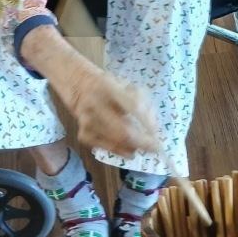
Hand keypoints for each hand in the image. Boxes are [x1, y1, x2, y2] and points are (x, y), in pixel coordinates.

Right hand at [21, 16, 158, 168]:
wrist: (77, 86)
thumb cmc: (108, 86)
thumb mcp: (127, 86)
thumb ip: (143, 104)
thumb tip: (154, 130)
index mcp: (109, 87)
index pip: (133, 108)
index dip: (148, 125)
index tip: (159, 135)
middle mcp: (96, 104)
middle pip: (124, 132)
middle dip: (143, 143)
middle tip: (155, 149)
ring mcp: (87, 121)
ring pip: (117, 143)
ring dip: (134, 148)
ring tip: (142, 147)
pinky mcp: (83, 134)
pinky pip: (107, 148)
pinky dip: (120, 150)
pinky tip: (126, 147)